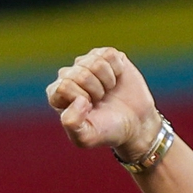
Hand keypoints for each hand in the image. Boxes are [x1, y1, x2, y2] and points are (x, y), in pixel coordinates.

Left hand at [46, 47, 162, 157]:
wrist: (135, 125)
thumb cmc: (107, 131)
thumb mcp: (86, 137)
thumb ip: (72, 124)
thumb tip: (80, 100)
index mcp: (57, 93)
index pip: (64, 86)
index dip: (83, 99)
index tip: (90, 109)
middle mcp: (69, 75)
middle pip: (81, 74)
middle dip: (96, 91)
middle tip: (101, 101)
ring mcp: (87, 63)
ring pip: (96, 62)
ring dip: (107, 81)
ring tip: (108, 91)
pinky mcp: (105, 55)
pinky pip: (109, 55)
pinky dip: (117, 70)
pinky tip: (116, 80)